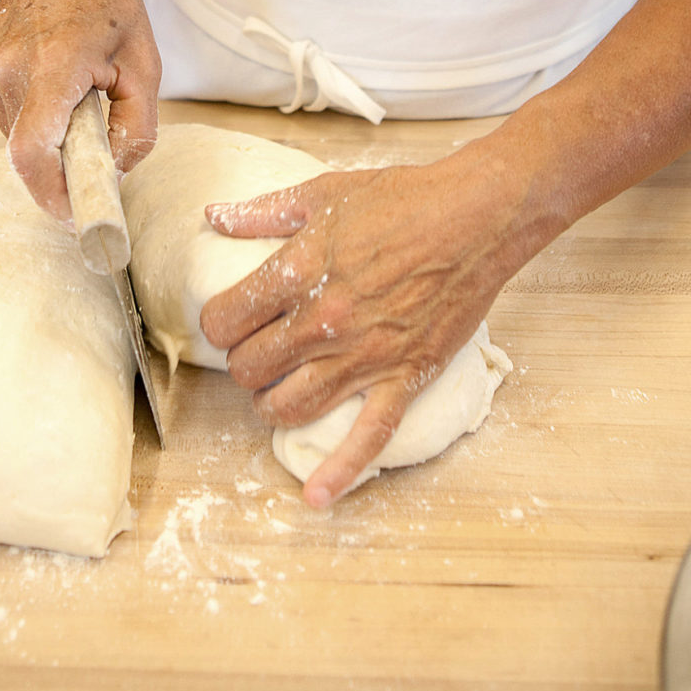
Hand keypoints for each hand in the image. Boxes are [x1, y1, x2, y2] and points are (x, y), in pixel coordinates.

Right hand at [0, 0, 161, 218]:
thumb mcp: (144, 61)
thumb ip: (137, 126)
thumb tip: (116, 174)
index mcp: (54, 64)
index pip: (33, 153)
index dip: (53, 196)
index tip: (79, 215)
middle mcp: (8, 69)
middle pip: (30, 153)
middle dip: (65, 163)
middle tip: (98, 144)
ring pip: (18, 138)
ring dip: (51, 135)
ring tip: (77, 94)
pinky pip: (8, 117)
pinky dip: (35, 115)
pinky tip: (54, 80)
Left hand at [199, 145, 526, 506]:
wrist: (476, 216)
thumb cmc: (403, 200)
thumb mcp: (324, 193)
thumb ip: (263, 211)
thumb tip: (214, 216)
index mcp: (299, 272)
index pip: (224, 322)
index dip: (219, 323)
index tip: (230, 318)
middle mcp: (323, 322)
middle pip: (249, 370)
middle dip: (245, 363)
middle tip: (260, 348)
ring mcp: (364, 356)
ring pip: (290, 408)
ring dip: (273, 404)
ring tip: (280, 388)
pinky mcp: (403, 376)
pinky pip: (368, 436)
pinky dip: (339, 471)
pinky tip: (316, 496)